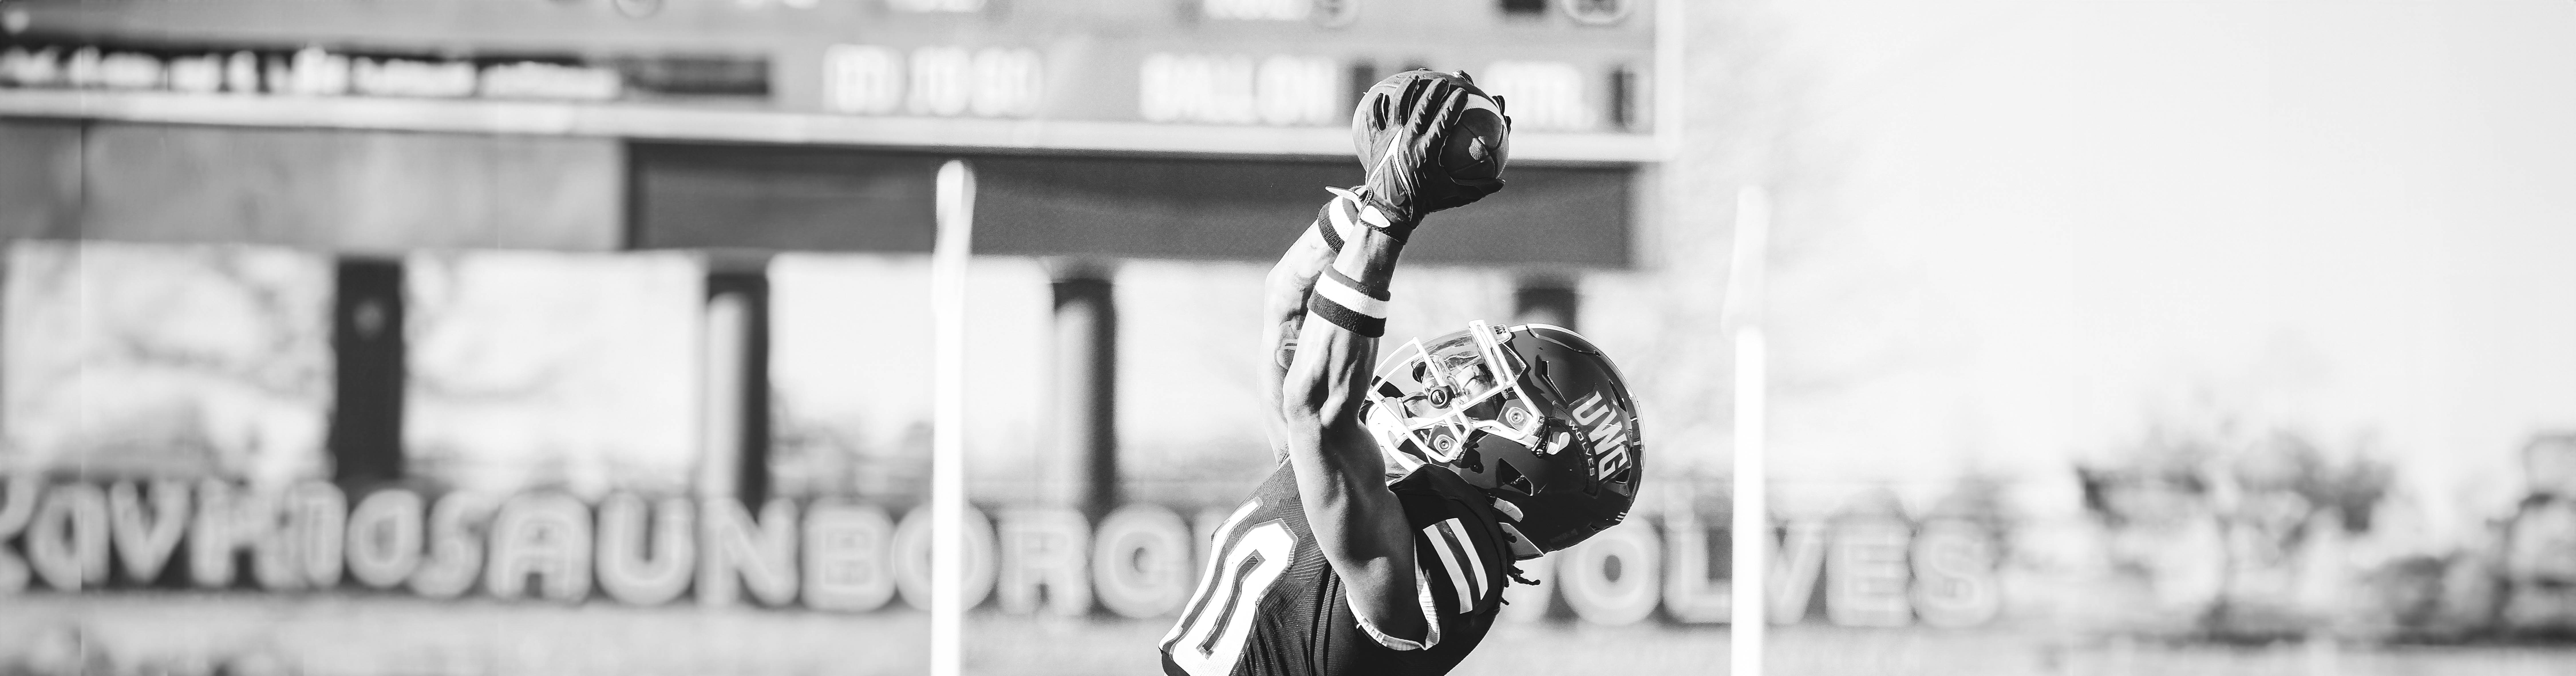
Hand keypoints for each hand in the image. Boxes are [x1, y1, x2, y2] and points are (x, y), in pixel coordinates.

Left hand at [1350, 71, 1503, 234]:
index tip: (1463, 93)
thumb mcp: (1452, 197)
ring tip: (1416, 77)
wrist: (1387, 214)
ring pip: (1397, 107)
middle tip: (1444, 81)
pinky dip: (1376, 107)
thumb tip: (1501, 183)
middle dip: (1434, 90)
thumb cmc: (1422, 205)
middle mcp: (1407, 141)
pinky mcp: (1376, 143)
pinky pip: (1374, 120)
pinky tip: (1380, 96)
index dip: (1454, 105)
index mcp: (1427, 152)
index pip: (1443, 121)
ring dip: (1407, 90)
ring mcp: (1389, 140)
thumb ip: (1478, 188)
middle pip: (1421, 108)